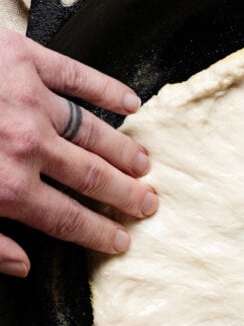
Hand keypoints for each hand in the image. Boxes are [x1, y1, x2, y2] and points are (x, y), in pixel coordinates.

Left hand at [0, 28, 156, 276]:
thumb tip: (23, 265)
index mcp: (8, 188)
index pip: (70, 220)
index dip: (101, 234)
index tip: (120, 241)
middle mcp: (29, 146)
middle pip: (93, 179)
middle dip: (126, 196)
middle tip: (147, 204)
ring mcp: (31, 100)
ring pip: (93, 132)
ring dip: (123, 151)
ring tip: (144, 164)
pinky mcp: (24, 59)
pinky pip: (77, 76)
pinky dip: (107, 90)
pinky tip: (130, 104)